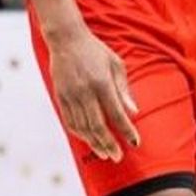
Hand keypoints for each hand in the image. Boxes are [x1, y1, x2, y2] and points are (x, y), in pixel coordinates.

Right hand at [45, 27, 139, 160]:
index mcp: (101, 82)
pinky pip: (69, 120)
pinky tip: (88, 140)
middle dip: (108, 144)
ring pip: (82, 127)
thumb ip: (124, 89)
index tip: (135, 143)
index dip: (126, 131)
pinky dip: (79, 133)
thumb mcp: (115, 64)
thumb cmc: (95, 51)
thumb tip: (133, 112)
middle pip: (97, 126)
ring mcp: (70, 94)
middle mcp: (84, 91)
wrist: (66, 39)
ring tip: (104, 153)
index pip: (116, 114)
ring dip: (94, 143)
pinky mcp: (60, 95)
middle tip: (117, 157)